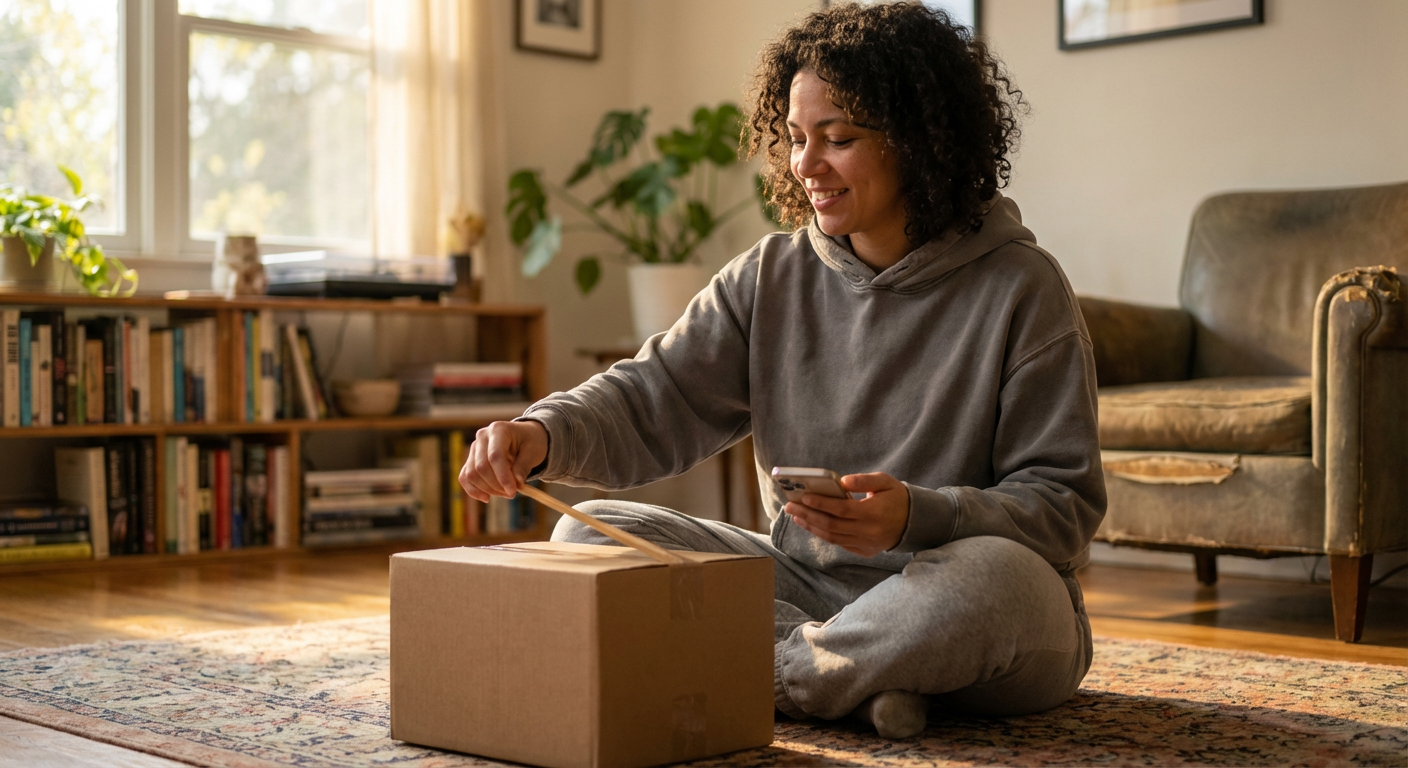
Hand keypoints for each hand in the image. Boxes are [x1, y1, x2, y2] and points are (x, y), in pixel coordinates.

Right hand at [459, 420, 547, 502]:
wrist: (524, 436)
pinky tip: (486, 498)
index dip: (503, 477)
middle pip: (481, 467)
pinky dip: (473, 490)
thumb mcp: (533, 451)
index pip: (495, 456)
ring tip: (505, 493)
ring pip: (472, 474)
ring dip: (488, 489)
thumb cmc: (530, 441)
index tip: (513, 492)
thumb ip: (524, 466)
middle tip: (512, 493)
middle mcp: (482, 436)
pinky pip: (465, 477)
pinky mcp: (471, 459)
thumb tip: (516, 483)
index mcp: (499, 429)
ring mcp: (474, 448)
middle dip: (496, 485)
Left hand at [784, 472, 909, 556]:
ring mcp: (866, 544)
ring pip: (832, 537)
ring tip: (796, 515)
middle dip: (808, 515)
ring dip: (811, 527)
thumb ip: (863, 480)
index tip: (803, 497)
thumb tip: (841, 482)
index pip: (840, 509)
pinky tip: (811, 525)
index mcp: (873, 513)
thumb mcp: (885, 481)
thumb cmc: (897, 497)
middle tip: (789, 506)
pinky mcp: (865, 551)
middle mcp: (868, 532)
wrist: (915, 522)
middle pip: (831, 525)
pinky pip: (840, 544)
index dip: (820, 504)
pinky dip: (824, 535)